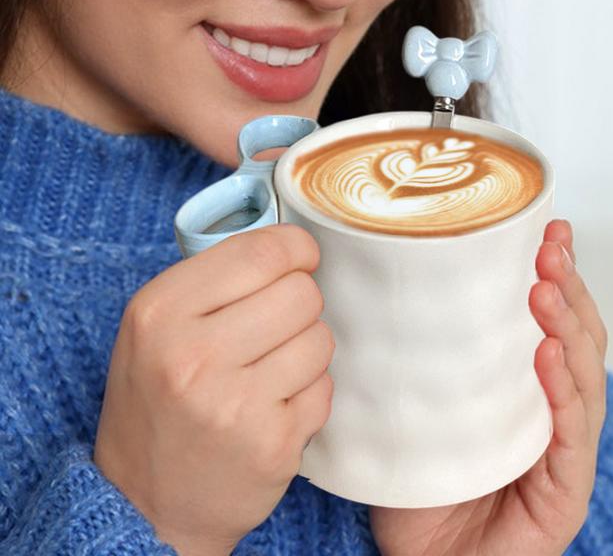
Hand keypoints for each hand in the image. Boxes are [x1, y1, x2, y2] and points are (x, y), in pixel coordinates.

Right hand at [93, 224, 333, 555]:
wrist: (147, 507)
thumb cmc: (158, 402)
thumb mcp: (156, 328)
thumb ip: (214, 279)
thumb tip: (290, 245)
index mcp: (159, 313)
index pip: (260, 251)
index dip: (296, 247)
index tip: (301, 258)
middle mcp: (193, 356)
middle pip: (301, 292)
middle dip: (299, 302)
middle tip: (275, 326)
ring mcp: (234, 404)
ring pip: (321, 337)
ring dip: (306, 349)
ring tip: (270, 371)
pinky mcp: (272, 444)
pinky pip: (325, 386)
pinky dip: (309, 392)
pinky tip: (275, 407)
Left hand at [369, 219, 606, 555]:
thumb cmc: (418, 484)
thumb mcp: (416, 401)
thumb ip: (415, 352)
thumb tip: (380, 281)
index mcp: (526, 386)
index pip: (554, 320)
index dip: (557, 271)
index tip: (546, 226)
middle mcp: (553, 411)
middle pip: (580, 337)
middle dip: (568, 286)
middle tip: (548, 247)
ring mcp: (564, 450)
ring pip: (585, 376)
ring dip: (568, 326)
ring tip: (544, 289)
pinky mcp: (564, 492)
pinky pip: (571, 435)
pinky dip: (564, 390)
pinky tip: (550, 355)